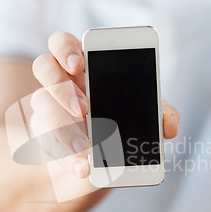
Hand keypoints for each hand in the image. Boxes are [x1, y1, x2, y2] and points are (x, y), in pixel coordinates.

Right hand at [31, 32, 179, 178]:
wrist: (104, 162)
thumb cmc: (124, 125)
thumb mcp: (147, 118)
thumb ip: (160, 115)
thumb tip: (168, 126)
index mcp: (85, 67)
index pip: (64, 44)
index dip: (66, 49)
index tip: (79, 64)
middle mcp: (62, 83)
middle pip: (44, 67)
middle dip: (61, 86)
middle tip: (83, 108)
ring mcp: (49, 109)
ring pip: (41, 106)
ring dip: (63, 126)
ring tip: (86, 146)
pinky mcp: (45, 137)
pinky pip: (46, 142)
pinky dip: (66, 156)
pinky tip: (82, 167)